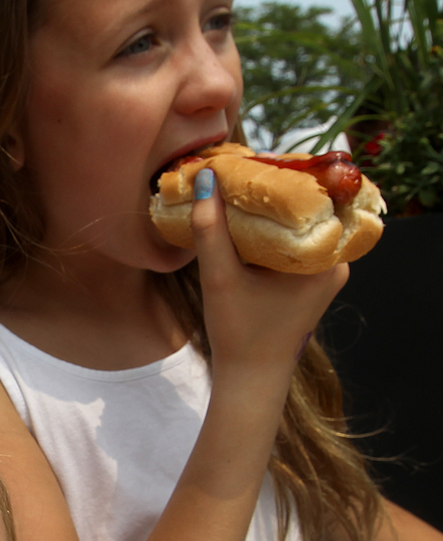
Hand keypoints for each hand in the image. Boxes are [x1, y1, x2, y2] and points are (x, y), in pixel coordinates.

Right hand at [192, 167, 346, 375]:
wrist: (250, 378)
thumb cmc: (240, 333)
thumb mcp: (221, 277)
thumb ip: (212, 230)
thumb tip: (206, 179)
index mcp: (327, 261)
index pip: (320, 200)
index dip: (292, 176)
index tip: (261, 161)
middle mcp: (334, 264)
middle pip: (308, 212)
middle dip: (277, 191)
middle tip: (244, 170)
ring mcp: (322, 274)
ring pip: (298, 228)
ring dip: (271, 211)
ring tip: (240, 190)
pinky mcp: (307, 283)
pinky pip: (292, 245)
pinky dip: (270, 232)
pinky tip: (243, 221)